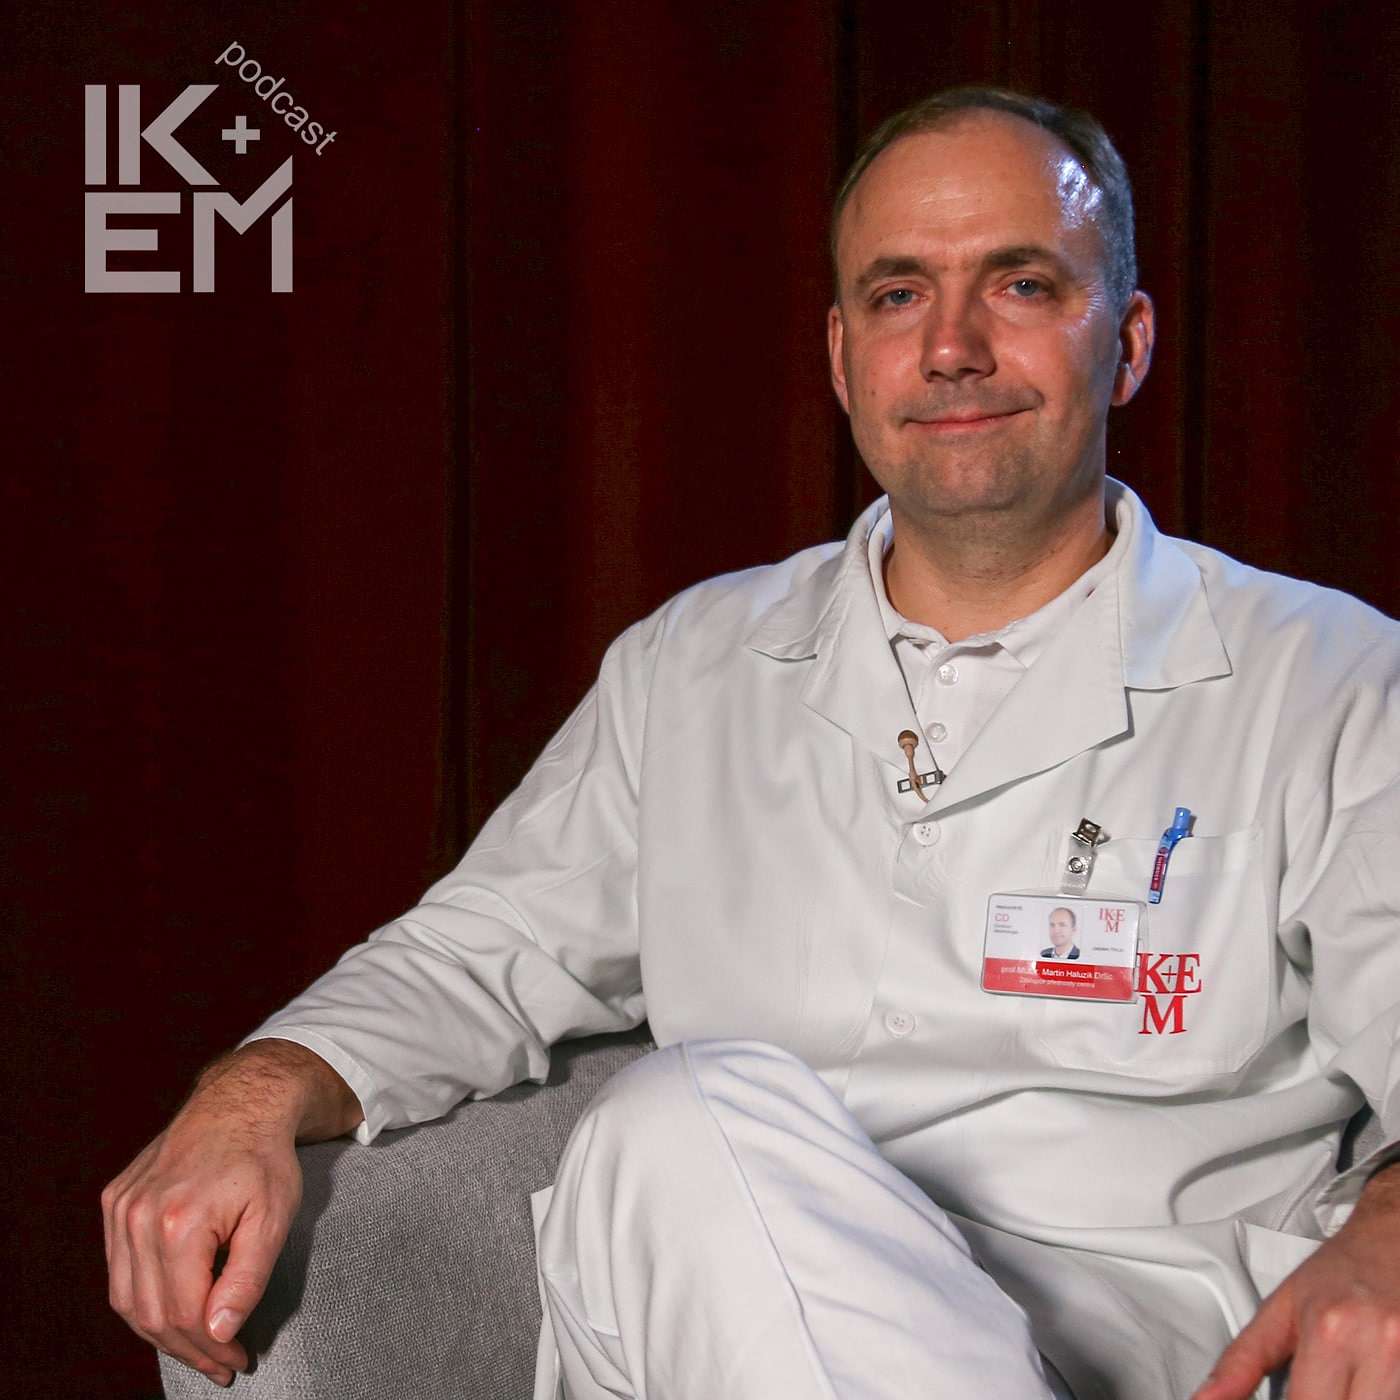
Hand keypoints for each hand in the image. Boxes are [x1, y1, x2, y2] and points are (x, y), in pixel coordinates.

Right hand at [102, 1044, 335, 1385]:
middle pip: (151, 1313)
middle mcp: (138, 1216)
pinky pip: (119, 1269)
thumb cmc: (264, 1158)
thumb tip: (219, 1332)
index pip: (184, 1313)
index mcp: (178, 1221)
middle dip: (187, 1349)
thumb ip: (247, 1278)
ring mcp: (121, 1207)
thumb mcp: (274, 1216)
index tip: (237, 1361)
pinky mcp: (115, 1200)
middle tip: (220, 1364)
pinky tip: (173, 1309)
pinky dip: (142, 1297)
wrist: (240, 1103)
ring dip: (160, 1332)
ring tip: (198, 1347)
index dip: (210, 1347)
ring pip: (126, 1298)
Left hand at [1193, 1164, 1399, 1399]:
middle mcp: (1378, 1349)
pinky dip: (1376, 1396)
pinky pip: (1397, 1398)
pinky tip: (1361, 1385)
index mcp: (1329, 1333)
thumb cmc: (1340, 1273)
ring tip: (1334, 1384)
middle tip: (1310, 1387)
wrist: (1393, 1239)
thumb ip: (1242, 1360)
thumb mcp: (1281, 1309)